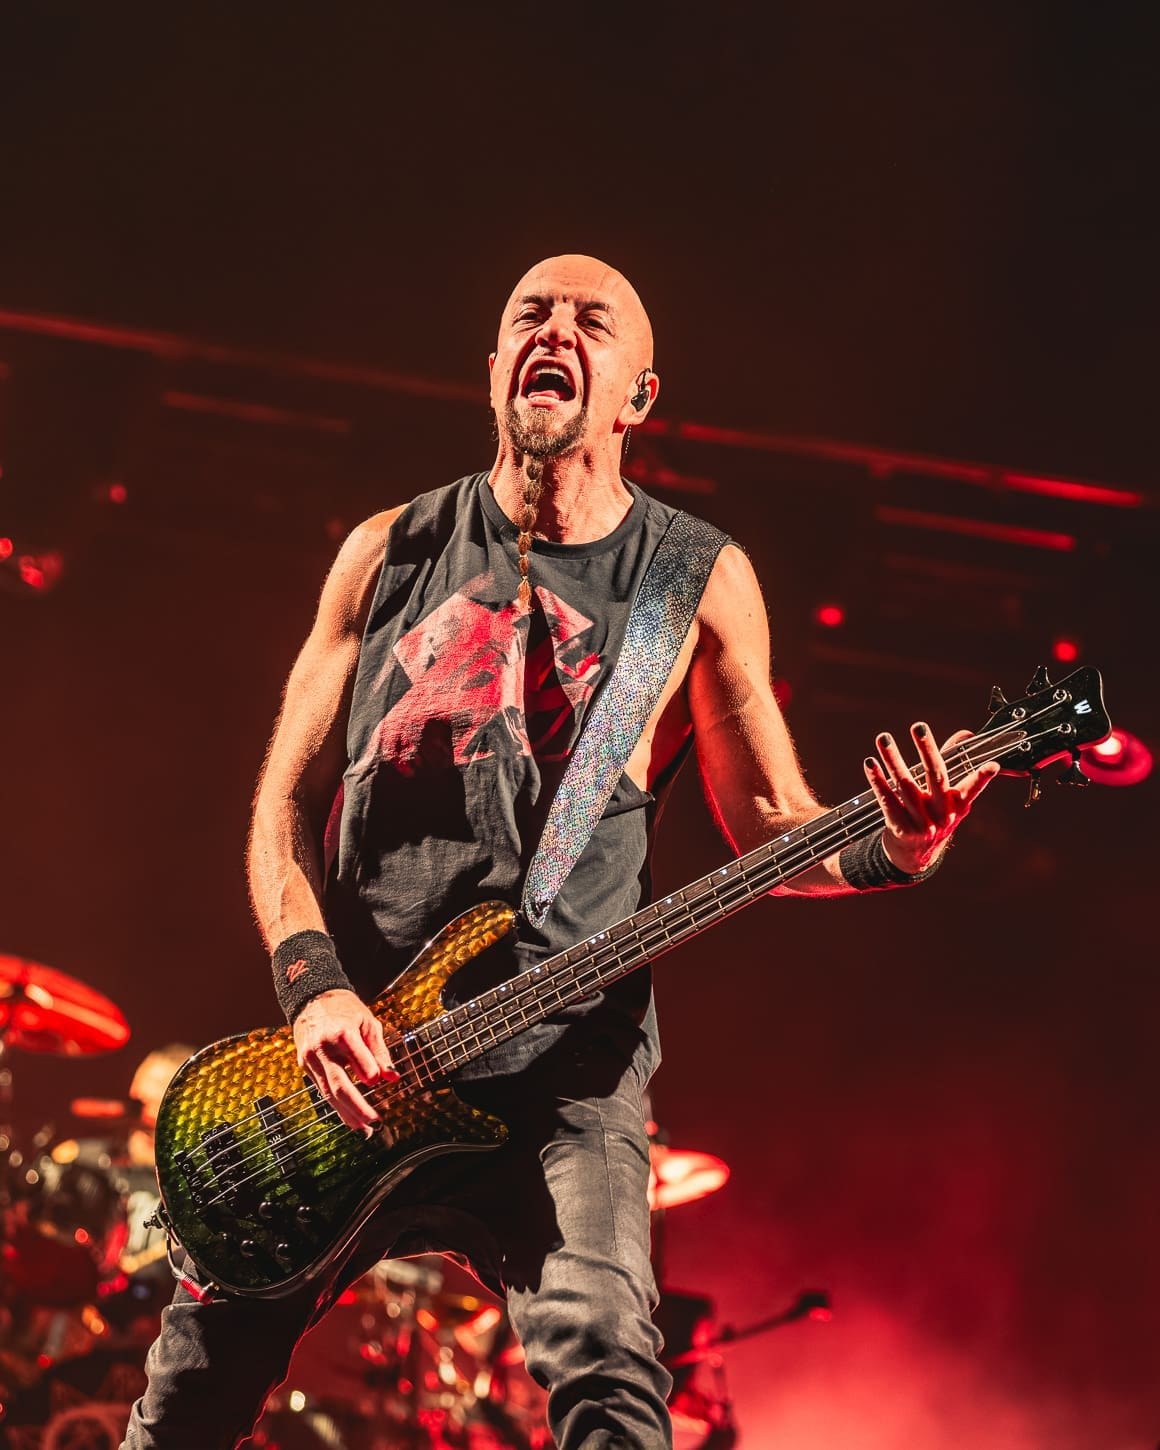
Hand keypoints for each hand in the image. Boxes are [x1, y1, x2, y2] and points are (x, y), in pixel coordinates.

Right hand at [293, 989, 397, 1132]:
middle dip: (358, 1107)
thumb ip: (379, 1051)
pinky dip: (337, 1106)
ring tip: (365, 1128)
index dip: (368, 1071)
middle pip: (339, 1085)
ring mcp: (311, 1059)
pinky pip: (322, 1091)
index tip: (379, 1081)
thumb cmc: (343, 1009)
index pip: (356, 1057)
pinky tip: (350, 1117)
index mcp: (341, 1033)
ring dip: (348, 1114)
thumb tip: (392, 1076)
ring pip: (328, 1093)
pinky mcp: (305, 1067)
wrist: (311, 999)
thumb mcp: (367, 1022)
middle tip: (376, 1122)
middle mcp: (323, 1048)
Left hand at [864, 722, 999, 875]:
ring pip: (906, 786)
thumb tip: (967, 733)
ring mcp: (922, 824)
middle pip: (935, 777)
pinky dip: (877, 780)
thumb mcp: (949, 797)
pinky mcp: (900, 830)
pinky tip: (870, 763)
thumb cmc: (934, 816)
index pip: (971, 789)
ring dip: (894, 759)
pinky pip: (887, 800)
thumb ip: (954, 762)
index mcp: (958, 806)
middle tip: (918, 726)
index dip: (982, 778)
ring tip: (883, 738)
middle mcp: (942, 815)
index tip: (992, 765)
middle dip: (927, 749)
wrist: (915, 857)